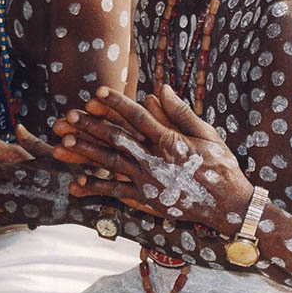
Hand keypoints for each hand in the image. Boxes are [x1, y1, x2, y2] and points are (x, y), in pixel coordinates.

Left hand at [60, 84, 253, 235]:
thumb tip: (160, 88)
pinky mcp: (146, 198)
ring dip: (85, 152)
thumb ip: (180, 112)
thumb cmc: (220, 165)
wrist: (227, 205)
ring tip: (63, 143)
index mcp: (169, 140)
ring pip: (110, 163)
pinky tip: (76, 183)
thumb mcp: (206, 134)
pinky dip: (96, 188)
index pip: (137, 116)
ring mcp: (148, 180)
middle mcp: (154, 159)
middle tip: (67, 116)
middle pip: (116, 138)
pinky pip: (116, 191)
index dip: (117, 103)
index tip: (98, 91)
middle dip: (90, 126)